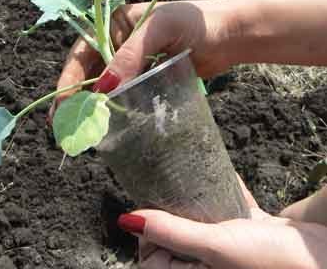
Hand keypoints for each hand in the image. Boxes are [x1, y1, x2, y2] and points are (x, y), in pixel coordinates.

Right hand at [49, 0, 237, 118]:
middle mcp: (122, 42)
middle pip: (91, 71)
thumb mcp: (160, 29)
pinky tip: (111, 122)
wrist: (230, 35)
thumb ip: (131, 54)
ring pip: (108, 85)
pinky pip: (128, 93)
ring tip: (84, 128)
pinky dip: (118, 107)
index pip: (84, 51)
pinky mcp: (150, 76)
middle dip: (77, 96)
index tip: (63, 103)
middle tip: (65, 123)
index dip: (70, 77)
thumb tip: (104, 88)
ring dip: (95, 104)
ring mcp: (137, 61)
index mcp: (117, 23)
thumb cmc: (196, 22)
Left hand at [117, 179, 326, 268]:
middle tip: (168, 189)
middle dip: (171, 213)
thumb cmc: (267, 259)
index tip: (150, 208)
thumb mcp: (213, 246)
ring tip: (187, 180)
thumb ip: (170, 232)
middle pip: (175, 238)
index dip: (147, 236)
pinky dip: (224, 192)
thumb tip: (126, 220)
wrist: (320, 254)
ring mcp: (230, 248)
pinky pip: (228, 210)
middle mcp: (209, 264)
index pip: (153, 259)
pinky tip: (219, 174)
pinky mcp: (248, 231)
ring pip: (201, 222)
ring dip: (195, 202)